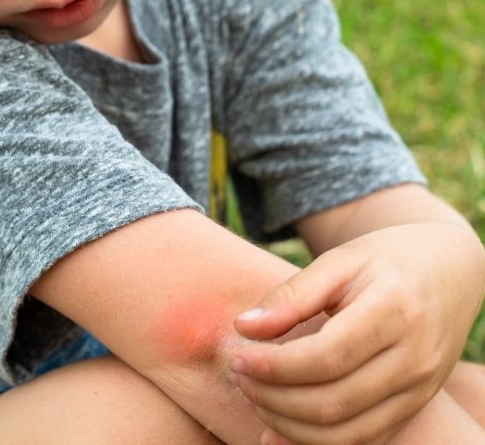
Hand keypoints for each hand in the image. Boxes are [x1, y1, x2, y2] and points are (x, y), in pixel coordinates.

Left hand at [229, 221, 484, 444]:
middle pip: (335, 400)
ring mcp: (419, 390)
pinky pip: (363, 441)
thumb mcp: (339, 260)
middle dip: (274, 396)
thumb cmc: (384, 259)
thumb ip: (292, 294)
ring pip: (348, 432)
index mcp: (395, 310)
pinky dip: (316, 443)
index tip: (237, 356)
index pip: (328, 356)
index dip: (276, 365)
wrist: (447, 271)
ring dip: (289, 424)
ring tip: (253, 395)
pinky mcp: (414, 408)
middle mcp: (415, 359)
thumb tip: (243, 326)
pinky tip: (276, 429)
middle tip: (238, 375)